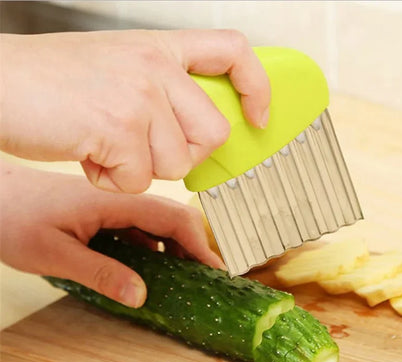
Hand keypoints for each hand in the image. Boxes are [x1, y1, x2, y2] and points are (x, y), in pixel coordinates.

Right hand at [0, 30, 270, 192]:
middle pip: (212, 132)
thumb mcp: (118, 68)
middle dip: (184, 156)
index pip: (233, 52)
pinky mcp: (119, 128)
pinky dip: (112, 180)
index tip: (256, 117)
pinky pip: (137, 179)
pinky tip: (88, 155)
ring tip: (103, 146)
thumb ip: (162, 91)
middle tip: (146, 150)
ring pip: (175, 163)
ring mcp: (139, 96)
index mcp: (160, 48)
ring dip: (139, 168)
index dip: (255, 87)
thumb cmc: (52, 82)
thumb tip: (192, 130)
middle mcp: (155, 66)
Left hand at [0, 161, 223, 306]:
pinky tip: (153, 269)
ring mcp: (114, 208)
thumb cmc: (14, 219)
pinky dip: (155, 251)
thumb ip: (100, 273)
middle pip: (172, 218)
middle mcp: (120, 201)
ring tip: (183, 279)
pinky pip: (140, 232)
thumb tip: (141, 295)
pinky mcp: (106, 216)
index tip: (214, 270)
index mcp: (114, 202)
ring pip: (158, 226)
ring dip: (176, 251)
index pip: (171, 216)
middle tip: (203, 279)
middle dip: (194, 248)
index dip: (198, 243)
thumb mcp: (54, 254)